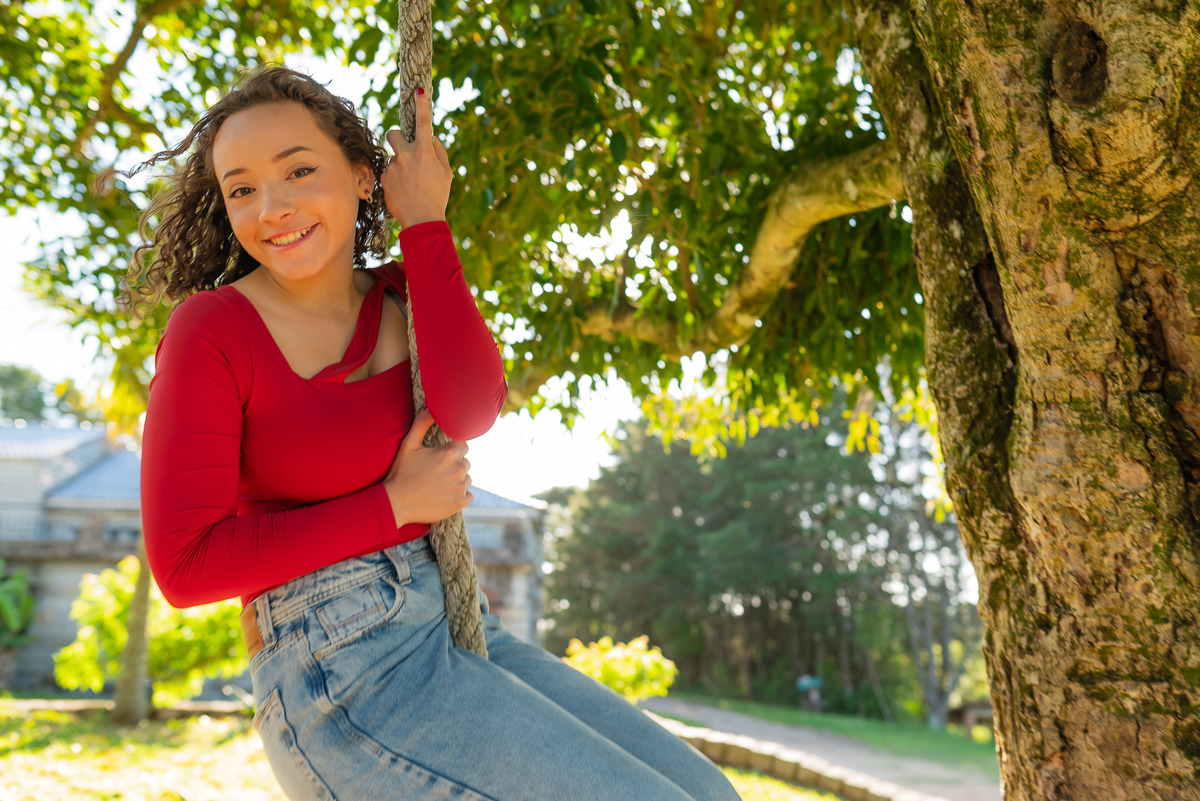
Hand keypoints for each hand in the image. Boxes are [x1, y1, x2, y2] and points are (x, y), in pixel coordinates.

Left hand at [382, 88, 452, 228]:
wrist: (422, 220)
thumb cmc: (437, 196)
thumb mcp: (446, 173)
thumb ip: (439, 153)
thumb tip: (431, 140)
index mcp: (424, 152)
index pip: (422, 122)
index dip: (421, 104)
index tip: (418, 89)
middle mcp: (406, 156)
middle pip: (393, 133)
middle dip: (397, 137)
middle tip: (403, 148)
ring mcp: (393, 167)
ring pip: (393, 157)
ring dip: (400, 165)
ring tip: (410, 183)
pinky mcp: (384, 178)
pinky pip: (388, 172)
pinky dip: (395, 179)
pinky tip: (403, 191)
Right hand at [383, 409, 472, 526]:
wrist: (396, 503)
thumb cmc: (401, 472)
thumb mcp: (408, 445)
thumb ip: (421, 424)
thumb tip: (431, 408)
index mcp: (449, 454)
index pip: (463, 445)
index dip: (452, 449)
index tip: (441, 455)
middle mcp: (459, 470)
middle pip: (465, 462)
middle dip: (454, 464)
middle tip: (436, 471)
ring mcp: (460, 488)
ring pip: (466, 478)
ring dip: (457, 479)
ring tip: (438, 483)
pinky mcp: (460, 503)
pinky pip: (468, 495)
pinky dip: (459, 495)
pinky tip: (444, 494)